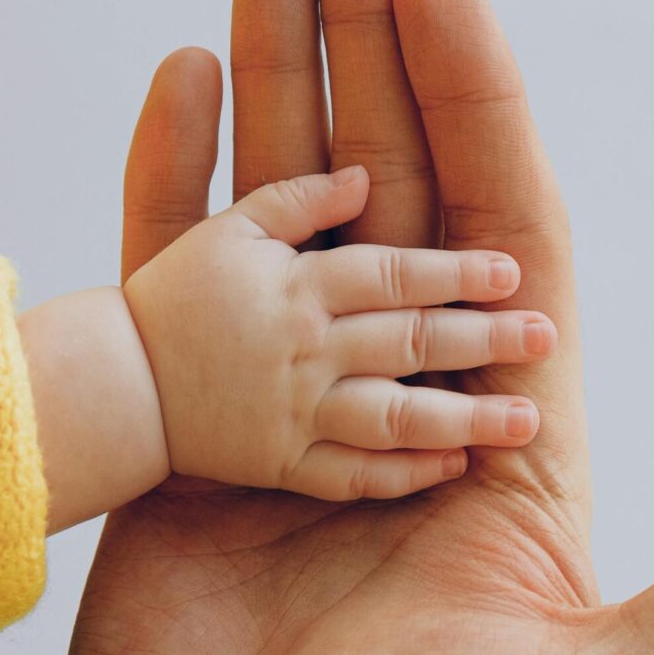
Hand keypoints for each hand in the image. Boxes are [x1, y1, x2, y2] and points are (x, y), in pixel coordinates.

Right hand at [124, 166, 554, 495]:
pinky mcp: (281, 470)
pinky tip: (452, 465)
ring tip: (523, 422)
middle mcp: (308, 353)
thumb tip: (366, 176)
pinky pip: (350, 478)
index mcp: (299, 290)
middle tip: (542, 338)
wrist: (112, 388)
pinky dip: (402, 474)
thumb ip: (296, 199)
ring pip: (396, 416)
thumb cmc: (172, 301)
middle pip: (412, 342)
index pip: (396, 277)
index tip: (512, 275)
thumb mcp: (225, 231)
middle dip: (483, 338)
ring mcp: (296, 417)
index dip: (458, 273)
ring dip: (463, 417)